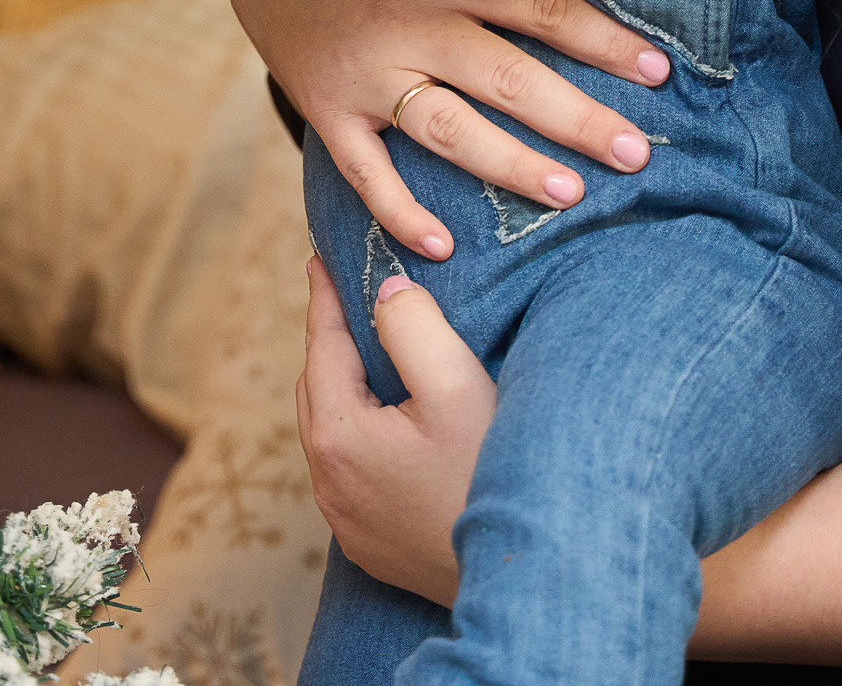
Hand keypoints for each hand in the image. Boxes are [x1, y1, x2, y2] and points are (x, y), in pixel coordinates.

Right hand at [229, 0, 664, 257]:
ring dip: (511, 164)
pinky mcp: (325, 104)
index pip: (542, 8)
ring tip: (569, 194)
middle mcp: (410, 22)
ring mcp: (366, 69)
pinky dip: (401, 210)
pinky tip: (442, 246)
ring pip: (450, 127)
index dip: (604, 42)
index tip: (659, 72)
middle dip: (577, 118)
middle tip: (634, 154)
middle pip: (509, 77)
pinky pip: (366, 170)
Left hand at [296, 257, 841, 666]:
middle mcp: (329, 481)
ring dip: (346, 388)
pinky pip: (352, 471)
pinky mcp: (370, 545)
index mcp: (338, 433)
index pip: (321, 344)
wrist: (521, 585)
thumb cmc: (493, 480)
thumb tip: (387, 292)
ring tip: (369, 350)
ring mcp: (347, 520)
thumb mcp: (460, 388)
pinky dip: (362, 433)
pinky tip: (391, 423)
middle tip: (346, 295)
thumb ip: (415, 327)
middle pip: (319, 388)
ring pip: (333, 431)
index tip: (320, 255)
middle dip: (332, 339)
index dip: (325, 294)